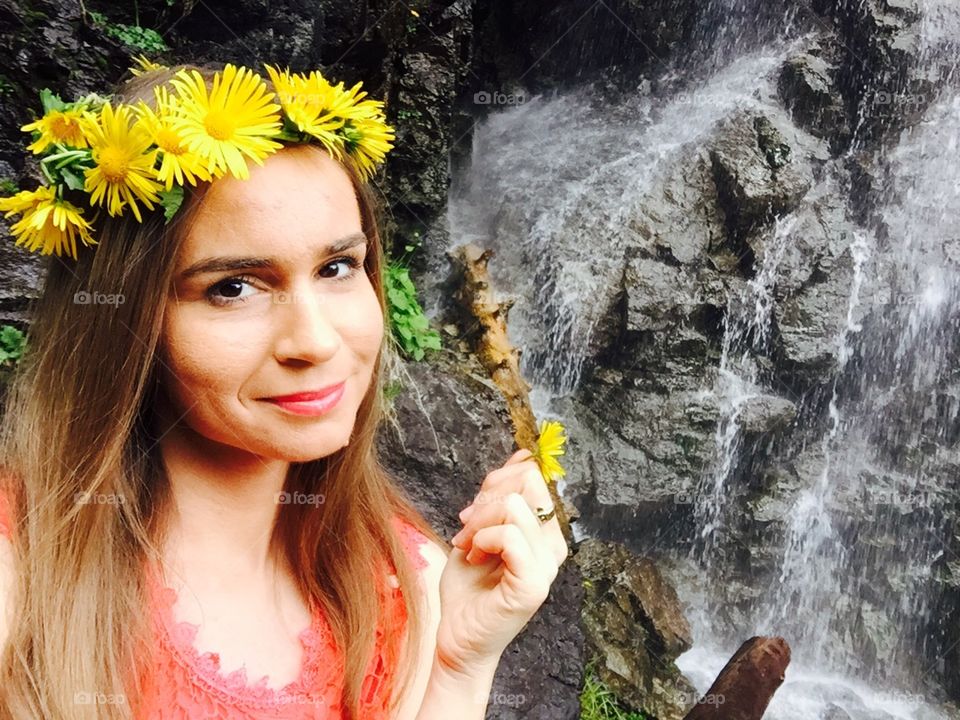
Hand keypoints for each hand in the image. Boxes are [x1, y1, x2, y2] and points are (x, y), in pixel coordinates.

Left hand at [435, 448, 568, 674]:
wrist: (456, 638)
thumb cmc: (467, 590)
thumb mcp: (478, 529)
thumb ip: (498, 495)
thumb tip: (523, 454)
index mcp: (544, 532)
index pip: (533, 476)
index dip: (497, 480)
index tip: (473, 509)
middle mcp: (553, 547)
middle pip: (527, 482)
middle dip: (486, 498)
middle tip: (466, 528)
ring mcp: (546, 566)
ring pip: (515, 507)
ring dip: (477, 523)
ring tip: (467, 547)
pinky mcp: (533, 584)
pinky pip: (510, 535)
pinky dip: (482, 539)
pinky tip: (473, 557)